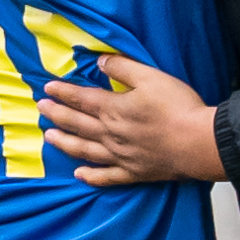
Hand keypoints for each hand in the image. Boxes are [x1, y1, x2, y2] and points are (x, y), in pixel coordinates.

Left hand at [38, 50, 225, 185]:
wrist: (198, 144)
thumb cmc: (178, 109)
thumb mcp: (151, 77)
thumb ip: (122, 68)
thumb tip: (99, 62)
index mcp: (114, 109)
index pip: (81, 98)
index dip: (63, 92)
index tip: (47, 88)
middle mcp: (111, 134)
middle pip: (78, 123)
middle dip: (57, 115)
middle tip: (41, 109)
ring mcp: (121, 156)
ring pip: (85, 150)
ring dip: (65, 143)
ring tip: (49, 137)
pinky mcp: (134, 173)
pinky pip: (106, 177)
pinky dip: (91, 176)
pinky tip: (79, 175)